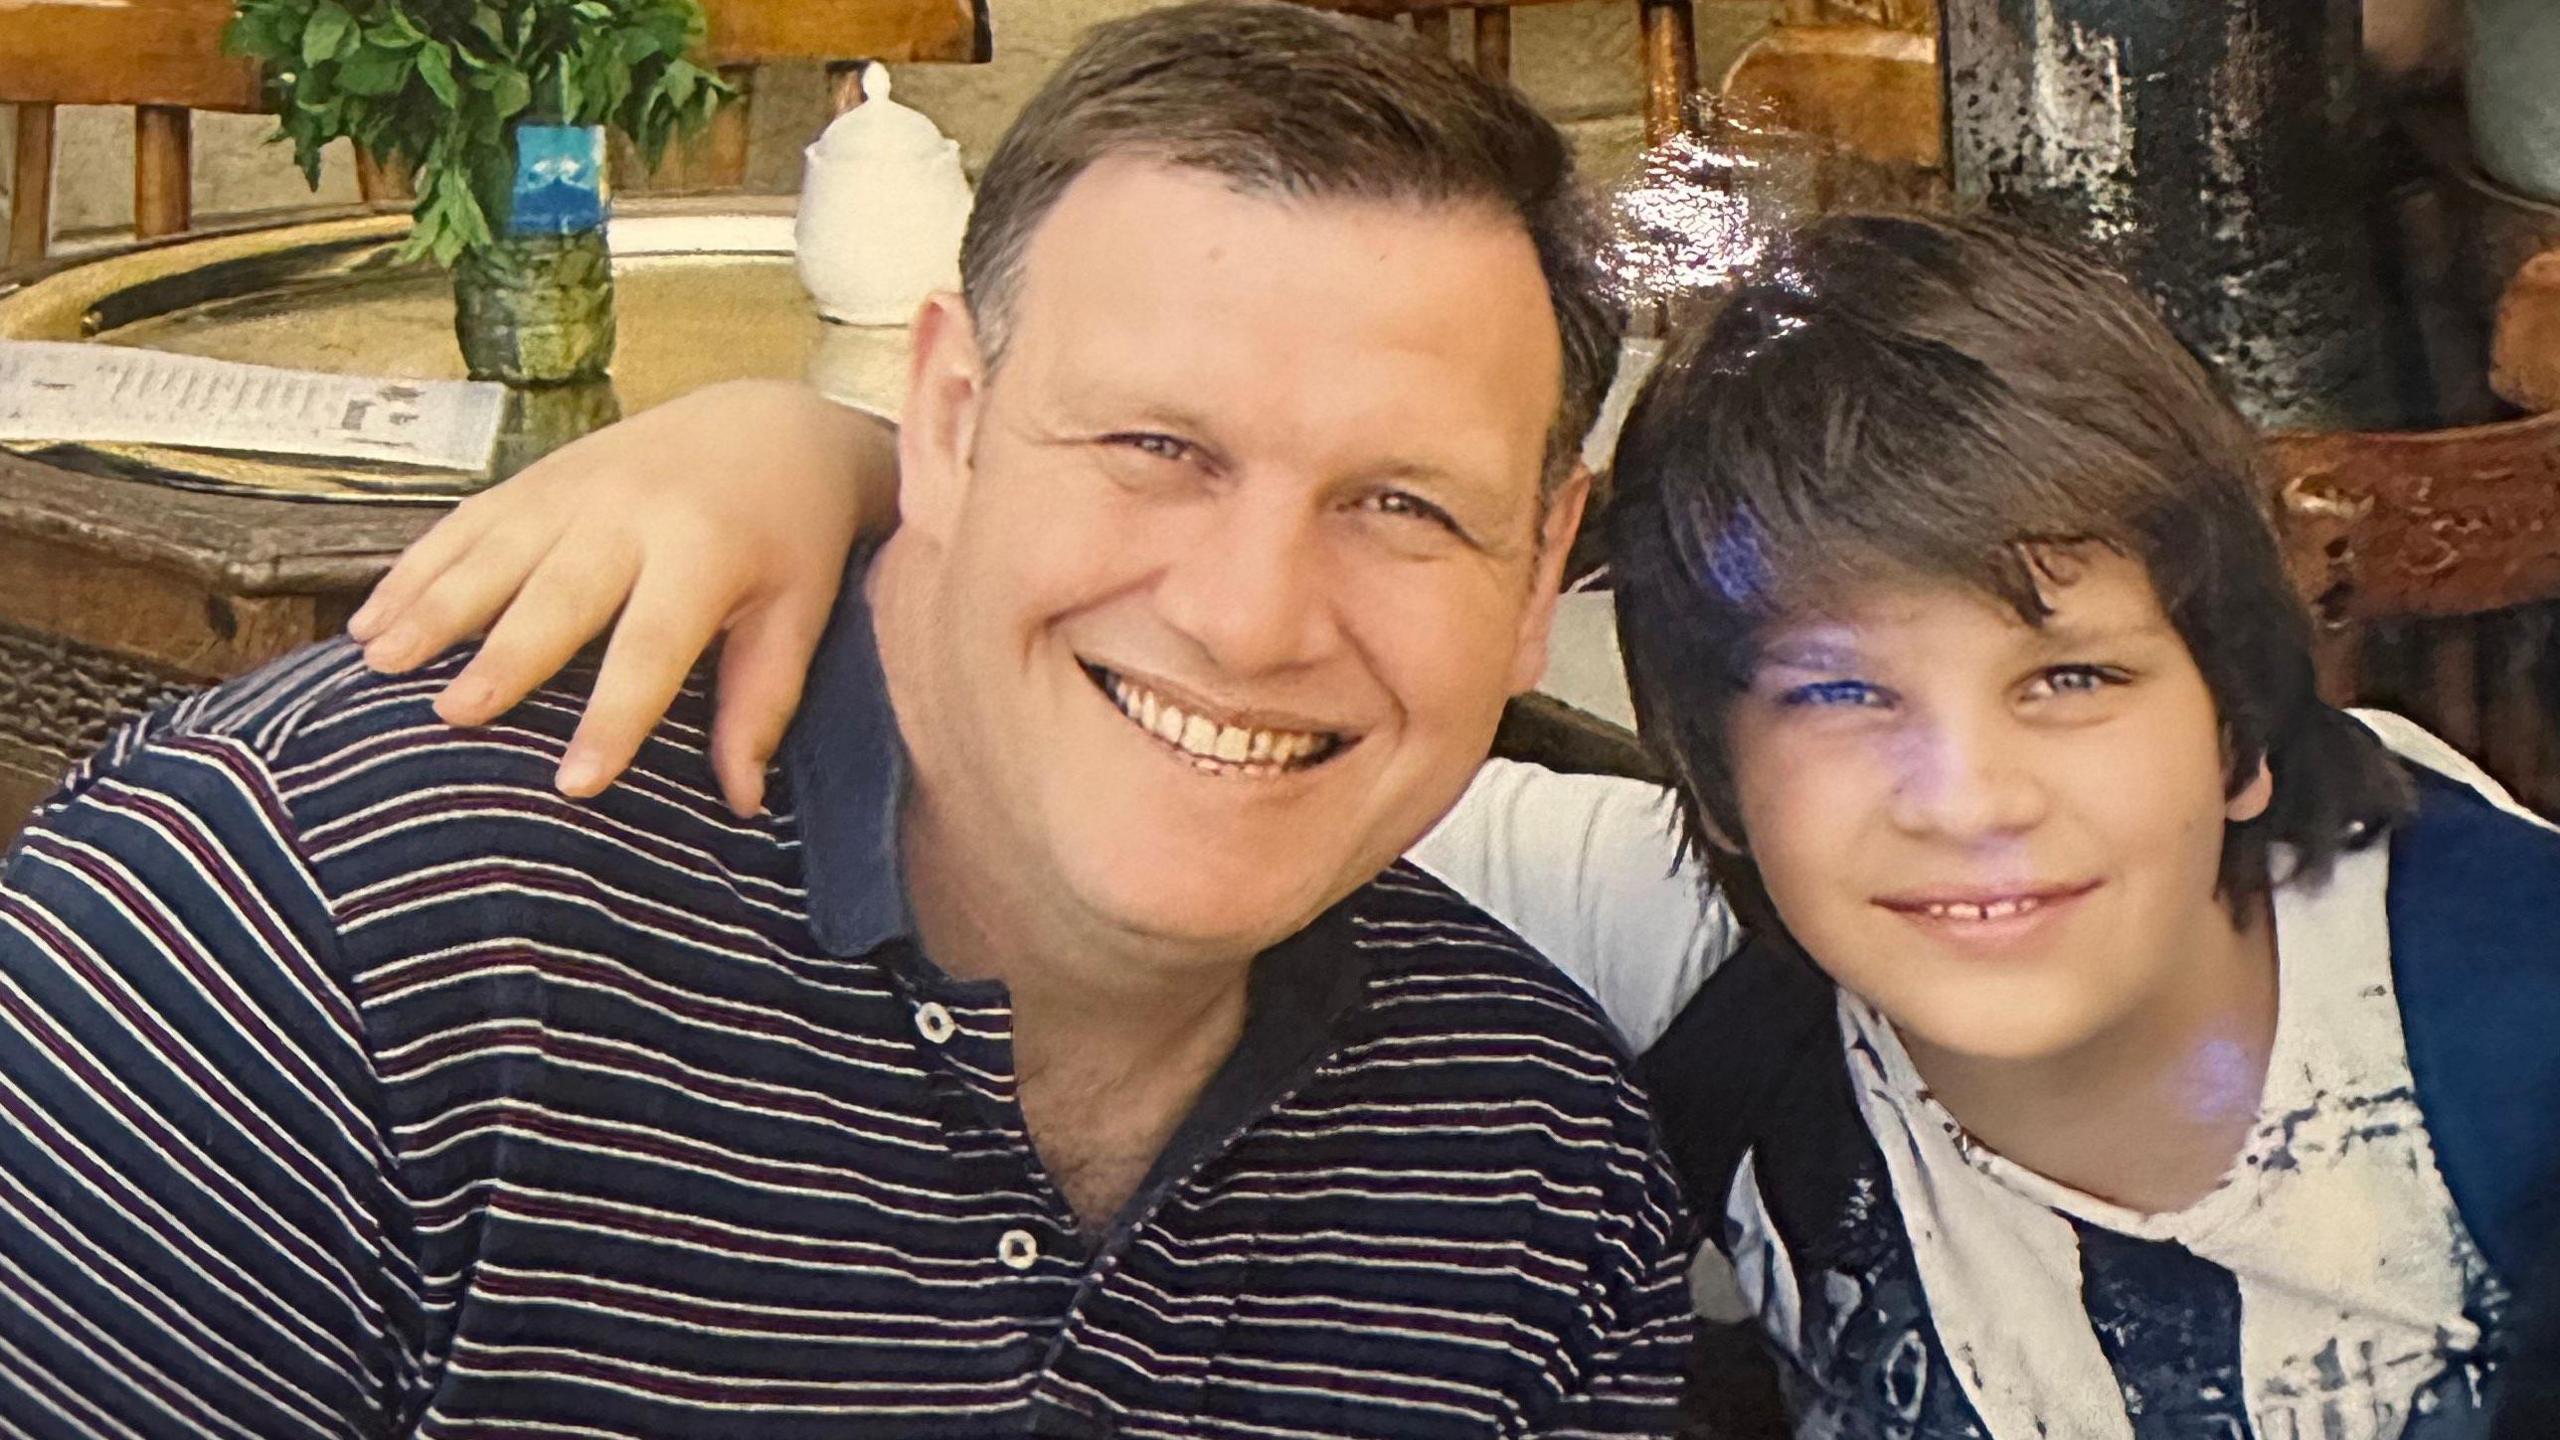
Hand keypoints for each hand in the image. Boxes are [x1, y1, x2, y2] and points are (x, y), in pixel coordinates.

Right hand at [347, 379, 897, 815]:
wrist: (769, 423)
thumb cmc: (790, 537)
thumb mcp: (799, 612)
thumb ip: (763, 700)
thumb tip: (741, 802)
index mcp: (705, 551)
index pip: (652, 647)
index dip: (613, 717)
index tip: (574, 783)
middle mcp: (630, 513)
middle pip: (556, 595)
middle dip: (503, 656)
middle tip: (451, 718)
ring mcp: (574, 488)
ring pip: (491, 552)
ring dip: (433, 607)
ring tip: (380, 664)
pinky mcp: (537, 476)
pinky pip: (465, 524)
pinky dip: (414, 569)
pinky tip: (370, 619)